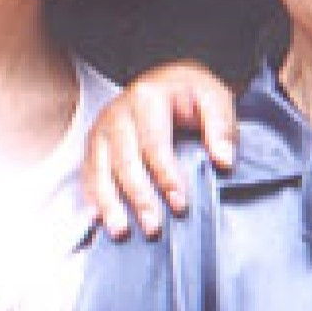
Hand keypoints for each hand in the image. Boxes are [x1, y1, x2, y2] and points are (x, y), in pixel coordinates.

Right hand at [83, 61, 239, 238]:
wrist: (167, 80)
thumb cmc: (191, 92)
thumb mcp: (214, 97)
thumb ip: (221, 127)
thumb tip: (223, 161)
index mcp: (148, 98)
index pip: (154, 144)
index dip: (166, 177)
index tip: (180, 204)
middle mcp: (118, 112)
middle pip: (124, 161)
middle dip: (139, 197)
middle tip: (154, 227)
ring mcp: (102, 127)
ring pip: (100, 169)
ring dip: (110, 203)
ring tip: (121, 231)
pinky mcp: (94, 141)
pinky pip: (88, 172)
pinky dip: (92, 196)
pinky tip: (99, 219)